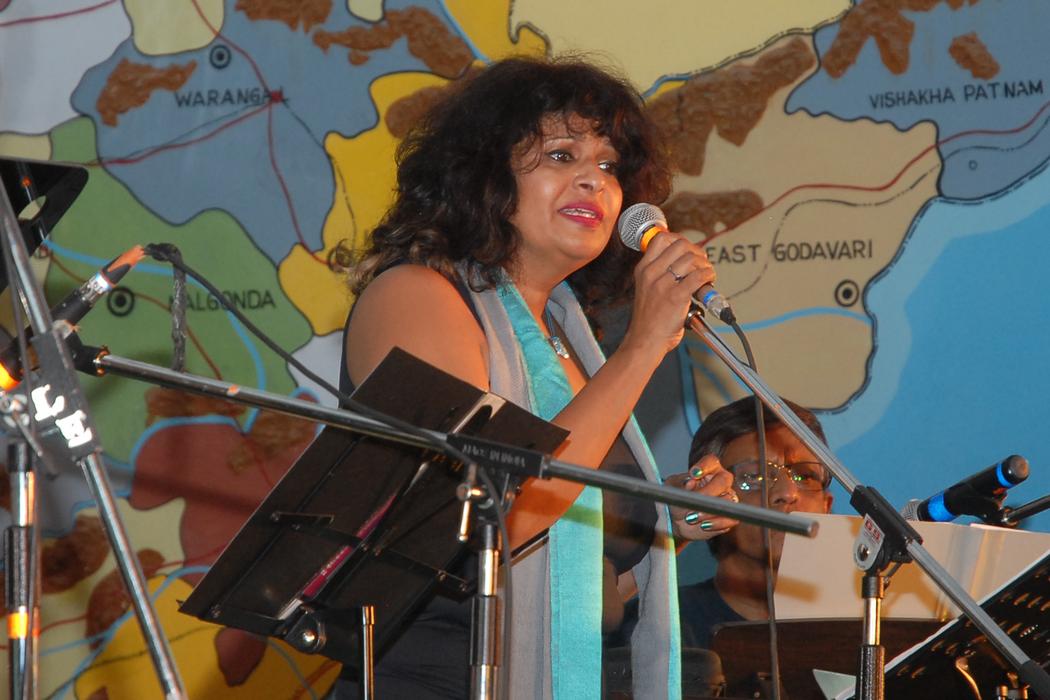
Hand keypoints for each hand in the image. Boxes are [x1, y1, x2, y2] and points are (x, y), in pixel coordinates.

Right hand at [622, 230, 716, 356]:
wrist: (645, 341)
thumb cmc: (649, 319)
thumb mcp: (646, 289)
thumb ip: (660, 273)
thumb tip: (686, 260)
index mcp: (643, 269)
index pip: (661, 238)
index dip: (680, 239)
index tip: (689, 250)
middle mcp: (651, 273)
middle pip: (680, 245)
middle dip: (697, 252)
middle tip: (701, 264)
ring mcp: (663, 284)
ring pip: (691, 259)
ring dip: (705, 265)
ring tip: (707, 275)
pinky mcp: (676, 297)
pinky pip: (699, 276)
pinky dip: (709, 276)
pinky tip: (709, 282)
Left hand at [666, 454, 738, 540]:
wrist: (675, 521)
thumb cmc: (675, 499)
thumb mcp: (672, 488)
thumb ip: (680, 484)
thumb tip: (690, 482)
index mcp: (708, 469)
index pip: (711, 461)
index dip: (704, 466)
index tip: (693, 474)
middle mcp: (721, 482)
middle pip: (723, 481)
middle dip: (707, 492)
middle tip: (693, 501)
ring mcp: (728, 499)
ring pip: (728, 501)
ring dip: (709, 510)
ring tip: (691, 517)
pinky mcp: (730, 516)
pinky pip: (731, 518)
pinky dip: (716, 523)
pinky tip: (703, 525)